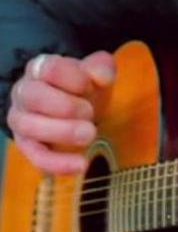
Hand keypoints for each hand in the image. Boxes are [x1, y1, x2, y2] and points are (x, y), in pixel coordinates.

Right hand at [6, 51, 114, 174]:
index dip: (73, 78)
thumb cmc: (82, 87)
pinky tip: (82, 164)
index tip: (91, 86)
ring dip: (62, 132)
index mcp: (40, 69)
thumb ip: (101, 67)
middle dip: (66, 107)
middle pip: (33, 96)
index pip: (49, 69)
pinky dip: (58, 163)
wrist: (76, 107)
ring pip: (29, 127)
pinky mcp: (27, 146)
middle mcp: (24, 92)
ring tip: (90, 134)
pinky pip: (36, 156)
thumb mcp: (96, 73)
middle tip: (91, 113)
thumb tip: (101, 76)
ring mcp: (21, 120)